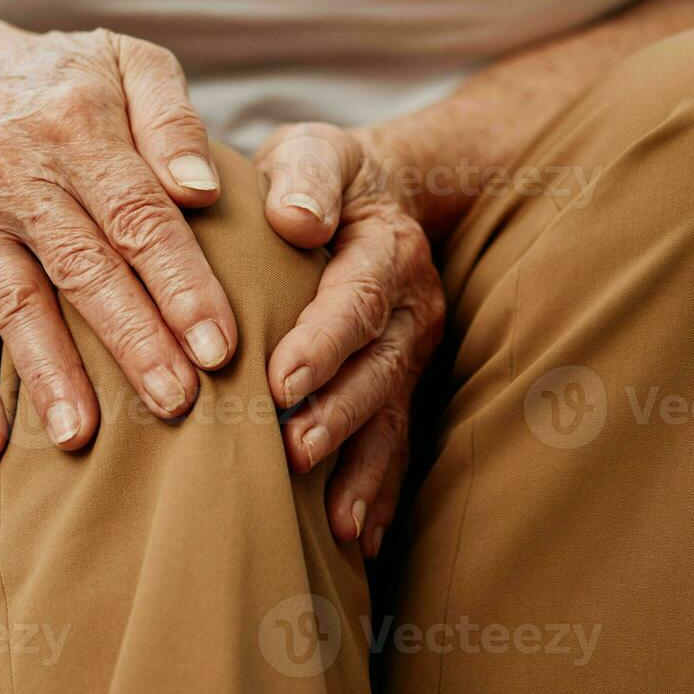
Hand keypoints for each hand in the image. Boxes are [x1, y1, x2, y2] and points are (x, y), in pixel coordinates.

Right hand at [0, 16, 237, 463]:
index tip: (221, 345)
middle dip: (130, 340)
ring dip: (46, 374)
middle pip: (81, 267)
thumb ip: (172, 120)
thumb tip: (200, 192)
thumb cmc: (66, 81)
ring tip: (80, 440)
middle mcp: (16, 171)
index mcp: (76, 124)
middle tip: (176, 402)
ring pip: (14, 303)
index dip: (179, 282)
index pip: (137, 214)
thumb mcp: (127, 63)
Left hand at [254, 122, 445, 557]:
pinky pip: (398, 442)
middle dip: (337, 416)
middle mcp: (411, 306)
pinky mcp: (402, 385)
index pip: (354, 299)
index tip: (280, 380)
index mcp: (386, 248)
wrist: (372, 194)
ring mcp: (413, 352)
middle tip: (293, 455)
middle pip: (378, 369)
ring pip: (392, 416)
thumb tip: (297, 219)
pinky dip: (383, 493)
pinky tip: (361, 541)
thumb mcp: (312, 152)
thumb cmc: (318, 176)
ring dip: (363, 469)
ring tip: (335, 521)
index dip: (320, 342)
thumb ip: (305, 176)